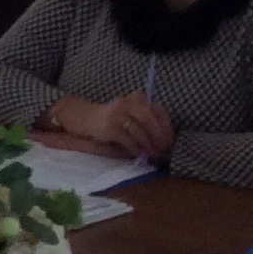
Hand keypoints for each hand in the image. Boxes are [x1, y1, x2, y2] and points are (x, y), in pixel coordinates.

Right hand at [47, 92, 175, 160]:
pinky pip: (127, 138)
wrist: (82, 117)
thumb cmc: (110, 119)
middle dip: (159, 137)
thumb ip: (145, 121)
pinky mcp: (109, 126)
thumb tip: (163, 139)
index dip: (166, 127)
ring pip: (139, 131)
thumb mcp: (129, 114)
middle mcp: (128, 103)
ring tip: (154, 154)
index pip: (158, 111)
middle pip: (150, 120)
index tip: (170, 140)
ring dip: (148, 145)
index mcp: (136, 98)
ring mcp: (118, 114)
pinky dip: (134, 147)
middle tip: (164, 149)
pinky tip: (138, 154)